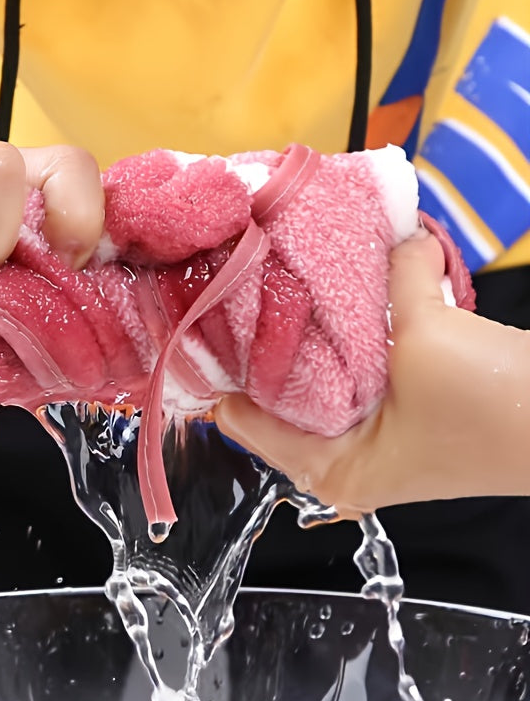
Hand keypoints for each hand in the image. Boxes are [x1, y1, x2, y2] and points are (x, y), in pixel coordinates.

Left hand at [215, 230, 529, 515]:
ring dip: (305, 340)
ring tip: (277, 284)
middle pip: (273, 400)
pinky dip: (344, 342)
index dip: (220, 367)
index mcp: (327, 467)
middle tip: (240, 287)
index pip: (241, 418)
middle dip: (261, 346)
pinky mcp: (399, 419)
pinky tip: (336, 299)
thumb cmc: (495, 406)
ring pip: (312, 385)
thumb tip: (394, 233)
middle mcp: (340, 462)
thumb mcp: (428, 336)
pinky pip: (350, 377)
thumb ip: (395, 277)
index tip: (205, 312)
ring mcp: (371, 441)